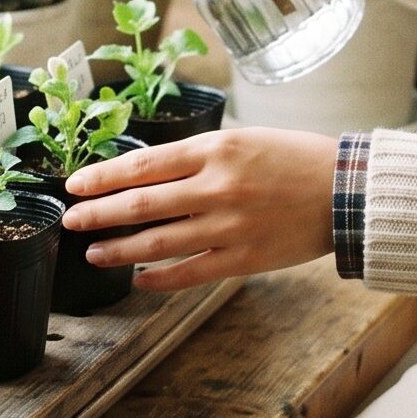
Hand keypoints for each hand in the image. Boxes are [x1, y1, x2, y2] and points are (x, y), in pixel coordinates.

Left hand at [59, 128, 337, 292]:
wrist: (345, 192)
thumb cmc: (294, 158)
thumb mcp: (243, 139)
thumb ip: (199, 156)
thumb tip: (149, 172)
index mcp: (215, 150)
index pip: (143, 164)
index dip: (103, 176)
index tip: (75, 185)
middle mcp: (217, 187)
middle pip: (140, 203)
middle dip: (98, 213)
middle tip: (71, 220)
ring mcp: (229, 227)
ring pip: (158, 241)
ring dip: (119, 249)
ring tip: (93, 252)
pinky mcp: (244, 259)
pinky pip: (190, 272)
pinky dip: (158, 277)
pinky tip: (138, 278)